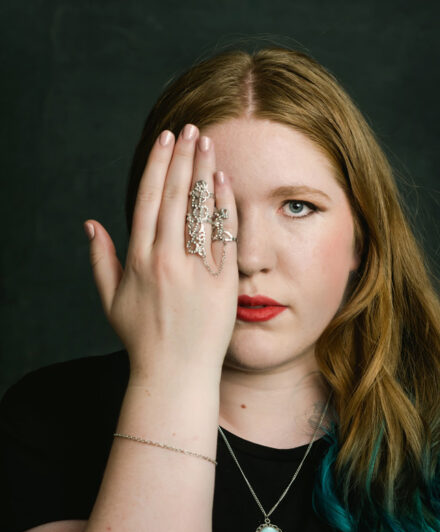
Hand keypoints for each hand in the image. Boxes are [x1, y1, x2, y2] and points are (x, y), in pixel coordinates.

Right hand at [85, 124, 237, 382]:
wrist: (176, 373)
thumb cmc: (143, 338)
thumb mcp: (112, 299)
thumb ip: (102, 259)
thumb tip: (91, 224)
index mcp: (138, 260)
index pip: (149, 200)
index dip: (157, 166)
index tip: (165, 140)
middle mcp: (166, 260)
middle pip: (175, 197)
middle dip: (183, 159)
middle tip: (191, 128)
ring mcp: (195, 271)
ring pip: (200, 211)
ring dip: (204, 173)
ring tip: (209, 144)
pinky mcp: (221, 283)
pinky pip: (224, 237)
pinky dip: (225, 207)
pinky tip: (225, 182)